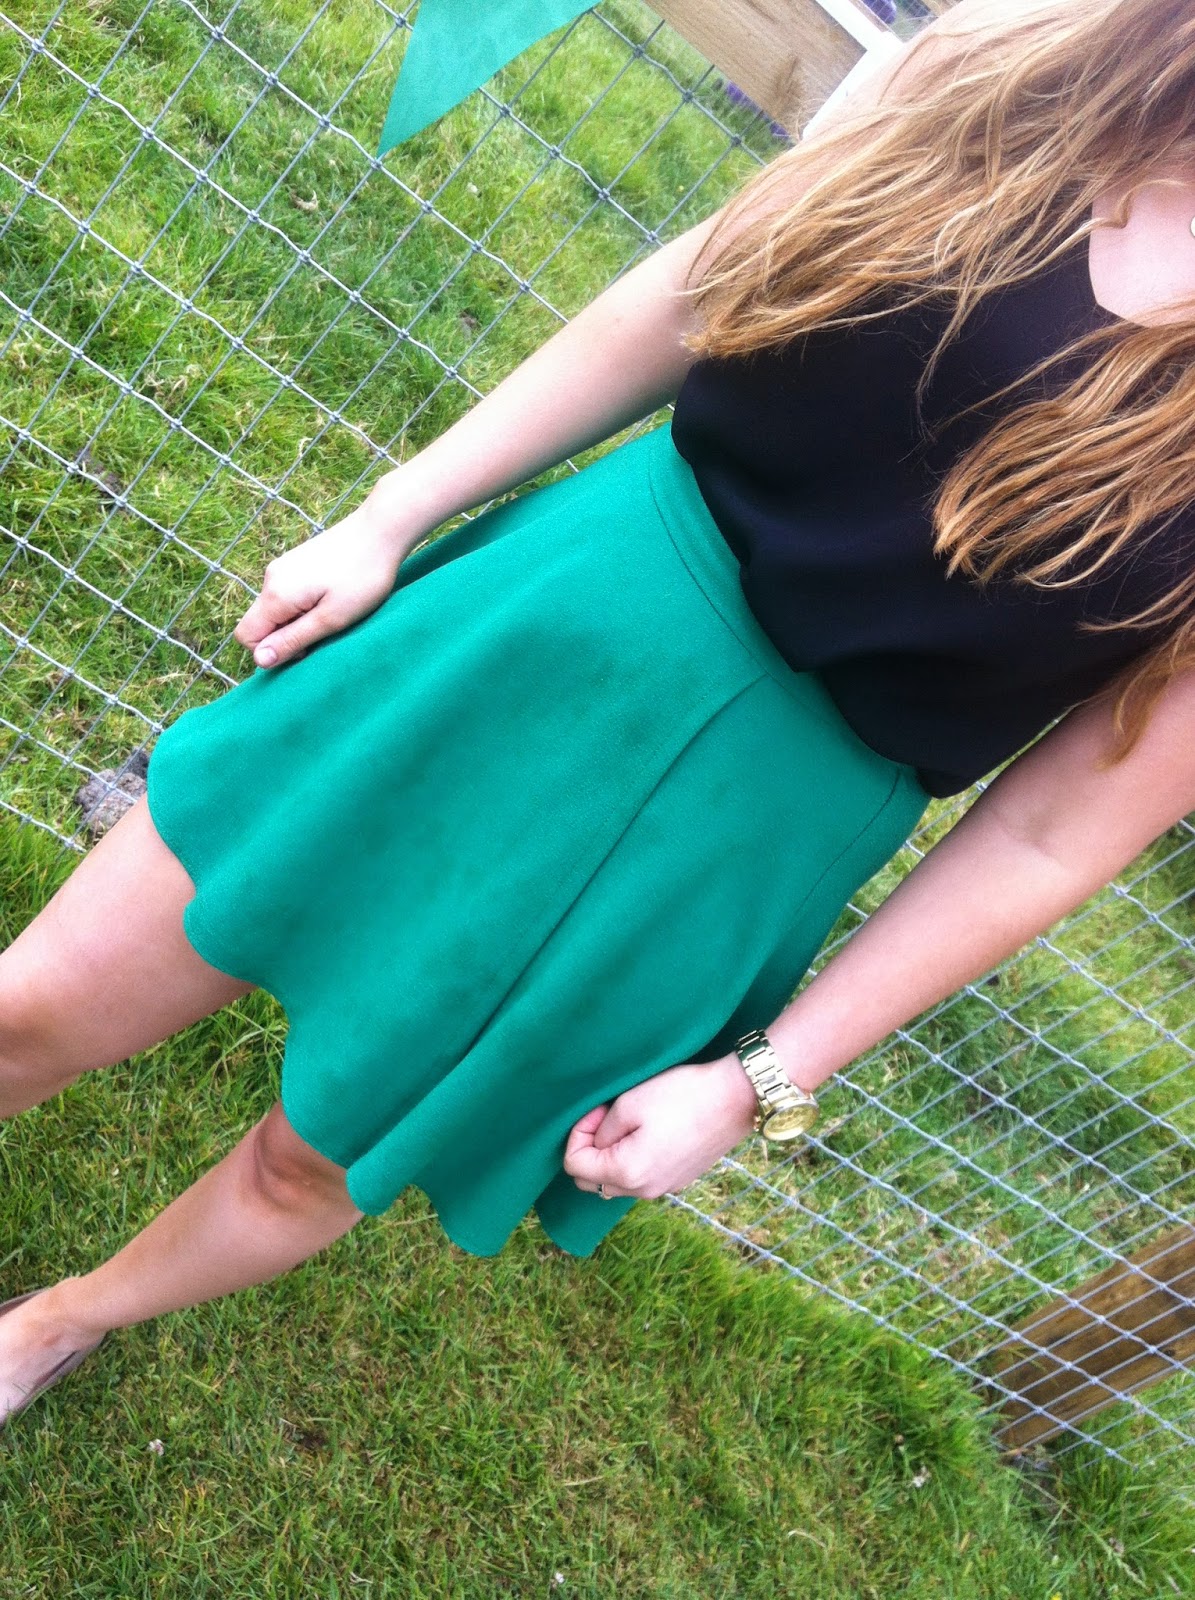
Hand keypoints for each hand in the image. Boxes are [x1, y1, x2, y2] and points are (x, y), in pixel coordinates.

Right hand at [233, 496, 422, 669]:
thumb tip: (260, 660)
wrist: (380, 532)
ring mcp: (282, 567)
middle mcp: (271, 578)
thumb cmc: (362, 578)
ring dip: (298, 620)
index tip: (307, 647)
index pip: (246, 636)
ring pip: (275, 609)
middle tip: (325, 629)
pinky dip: (304, 605)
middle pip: (260, 622)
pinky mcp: (295, 562)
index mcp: (275, 594)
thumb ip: (292, 640)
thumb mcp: (330, 619)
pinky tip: (332, 597)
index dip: (272, 651)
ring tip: (333, 611)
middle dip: (286, 636)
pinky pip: (287, 594)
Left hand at [563, 1054, 758, 1201]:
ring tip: (627, 1123)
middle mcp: (644, 1191)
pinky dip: (632, 1160)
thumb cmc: (681, 1096)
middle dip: (589, 1150)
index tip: (597, 1110)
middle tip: (605, 1117)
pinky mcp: (679, 1179)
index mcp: (628, 1173)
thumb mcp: (629, 1104)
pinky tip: (647, 1132)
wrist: (735, 1098)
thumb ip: (602, 1130)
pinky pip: (641, 1178)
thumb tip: (597, 1142)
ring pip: (618, 1182)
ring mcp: (665, 1188)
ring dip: (611, 1156)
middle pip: (593, 1181)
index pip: (574, 1165)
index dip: (577, 1134)